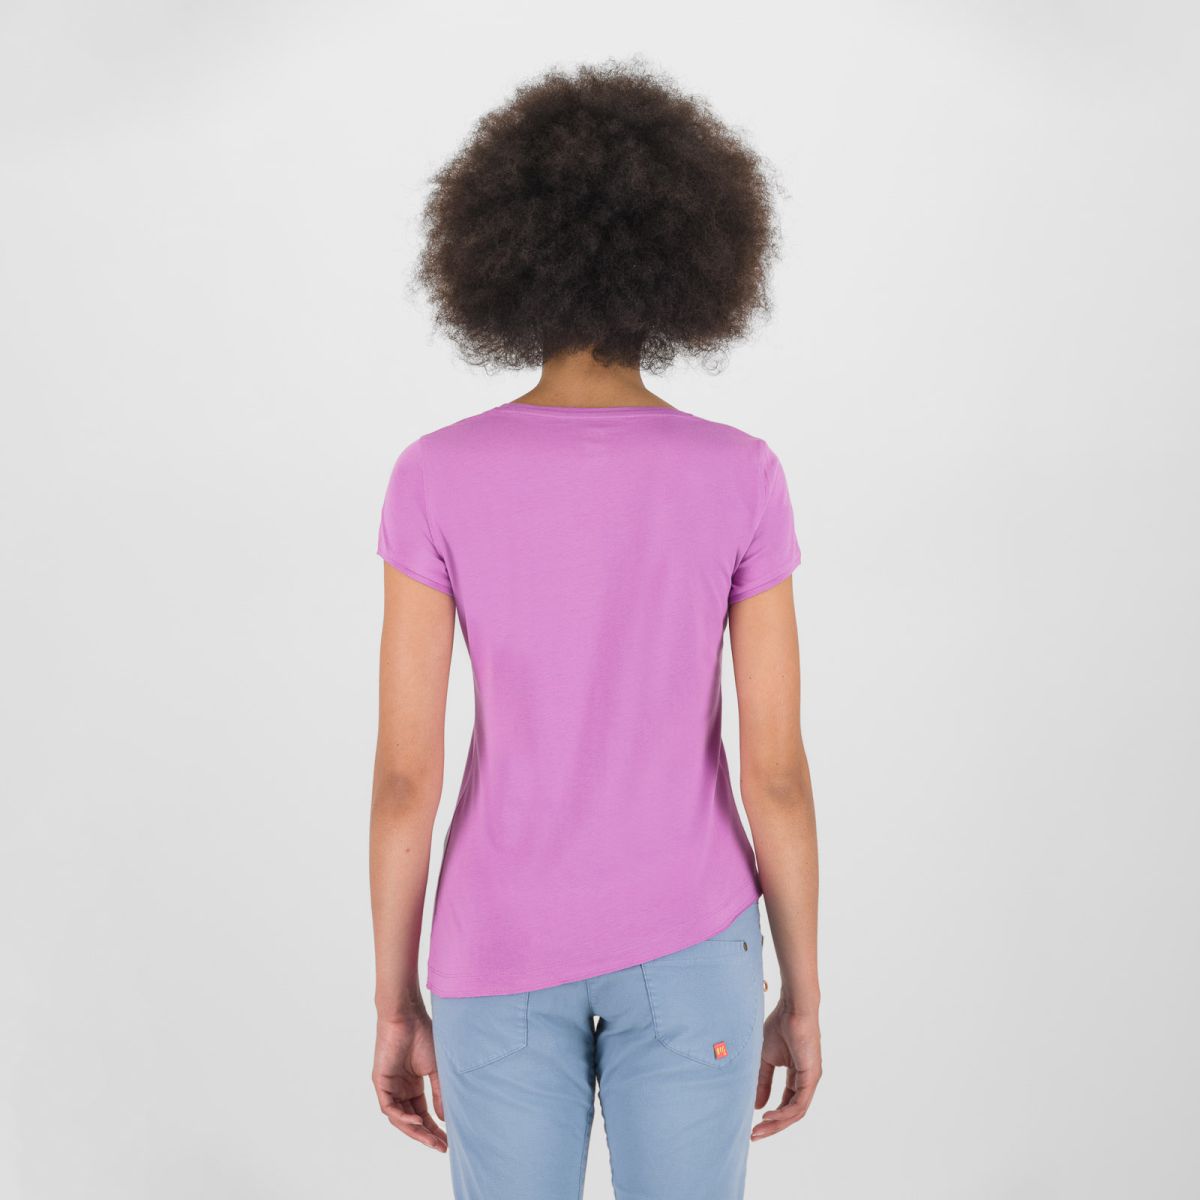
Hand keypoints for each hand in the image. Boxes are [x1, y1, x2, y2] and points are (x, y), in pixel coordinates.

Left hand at [372, 1011, 446, 1152]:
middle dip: (425, 1135)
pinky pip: (389, 1108)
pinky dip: (402, 1117)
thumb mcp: (436, 1069)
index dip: (433, 1128)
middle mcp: (400, 1089)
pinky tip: (416, 1122)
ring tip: (431, 1140)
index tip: (447, 1141)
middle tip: (440, 1147)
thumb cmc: (423, 1036)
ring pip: (399, 1118)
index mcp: (413, 1085)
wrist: (408, 1017)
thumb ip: (439, 1093)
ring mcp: (389, 1087)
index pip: (422, 1114)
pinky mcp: (380, 1082)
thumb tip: (445, 1118)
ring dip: (415, 1131)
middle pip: (411, 1120)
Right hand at [752, 1002, 821, 1139]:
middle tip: (755, 1135)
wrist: (792, 1009)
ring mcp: (811, 1080)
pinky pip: (799, 1103)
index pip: (786, 1104)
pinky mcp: (812, 1077)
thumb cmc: (780, 1027)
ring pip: (796, 1112)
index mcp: (797, 1076)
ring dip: (777, 1123)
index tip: (753, 1125)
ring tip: (759, 1129)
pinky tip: (769, 1115)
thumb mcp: (766, 1059)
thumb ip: (763, 1081)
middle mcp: (806, 1081)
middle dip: (772, 1126)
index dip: (771, 1117)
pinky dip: (784, 1112)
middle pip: (791, 1113)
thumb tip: (757, 1105)